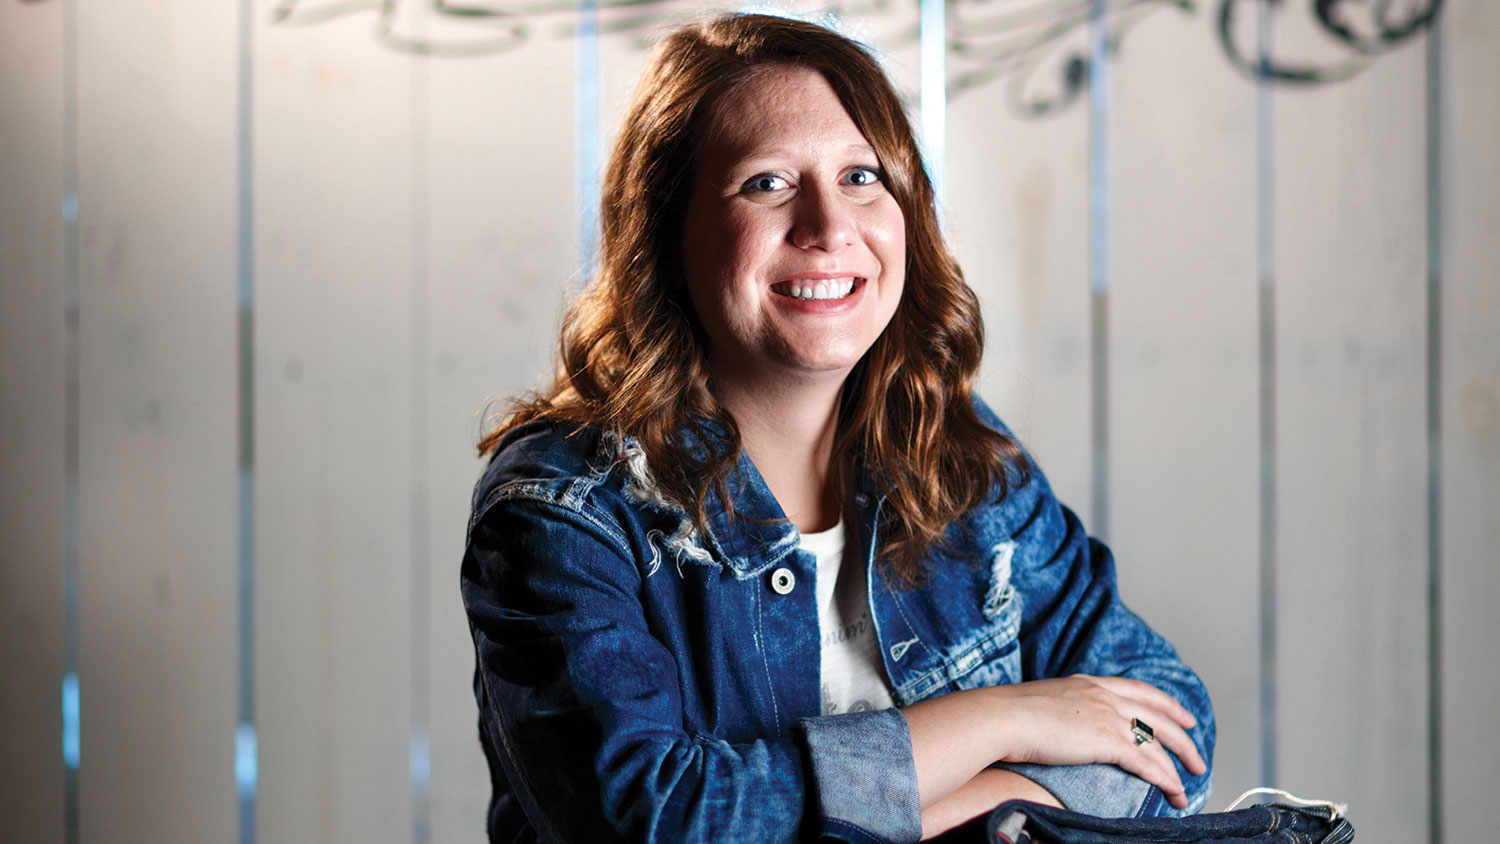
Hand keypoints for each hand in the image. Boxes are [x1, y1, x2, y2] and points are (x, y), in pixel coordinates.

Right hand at [982, 674, 1207, 809]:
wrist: (1002, 717)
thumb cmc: (1008, 714)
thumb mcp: (1043, 701)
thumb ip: (1063, 708)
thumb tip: (1062, 722)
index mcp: (1090, 683)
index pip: (1139, 690)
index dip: (1166, 704)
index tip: (1182, 716)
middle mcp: (1104, 695)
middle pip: (1159, 716)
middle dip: (1183, 738)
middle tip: (1197, 756)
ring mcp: (1108, 716)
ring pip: (1158, 742)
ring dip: (1178, 766)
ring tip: (1189, 786)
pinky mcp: (1107, 740)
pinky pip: (1147, 763)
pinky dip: (1165, 779)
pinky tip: (1173, 791)